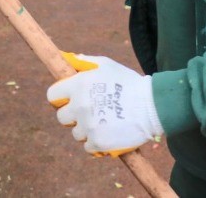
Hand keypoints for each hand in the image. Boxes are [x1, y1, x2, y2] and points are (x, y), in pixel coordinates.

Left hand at [46, 52, 162, 156]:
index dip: (60, 99)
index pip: (52, 96)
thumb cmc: (129, 82)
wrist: (152, 105)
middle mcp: (79, 106)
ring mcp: (88, 125)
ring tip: (103, 123)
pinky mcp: (98, 142)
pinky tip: (107, 134)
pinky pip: (87, 147)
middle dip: (73, 116)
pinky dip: (96, 143)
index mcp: (77, 85)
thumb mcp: (106, 65)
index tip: (68, 101)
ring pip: (76, 133)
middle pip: (62, 117)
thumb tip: (67, 59)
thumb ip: (84, 62)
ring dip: (86, 130)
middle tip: (88, 113)